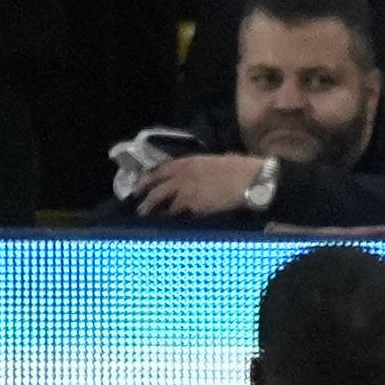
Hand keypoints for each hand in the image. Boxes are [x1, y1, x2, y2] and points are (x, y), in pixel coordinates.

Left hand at [135, 153, 267, 217]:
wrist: (246, 180)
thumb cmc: (237, 168)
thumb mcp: (214, 161)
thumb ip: (200, 168)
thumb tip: (199, 173)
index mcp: (186, 162)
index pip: (159, 169)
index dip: (147, 177)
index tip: (140, 184)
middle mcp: (181, 175)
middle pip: (156, 185)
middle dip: (143, 194)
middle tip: (138, 204)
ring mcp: (185, 191)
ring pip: (161, 199)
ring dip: (152, 208)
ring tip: (146, 216)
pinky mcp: (193, 206)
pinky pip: (178, 213)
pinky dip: (172, 218)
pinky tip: (169, 222)